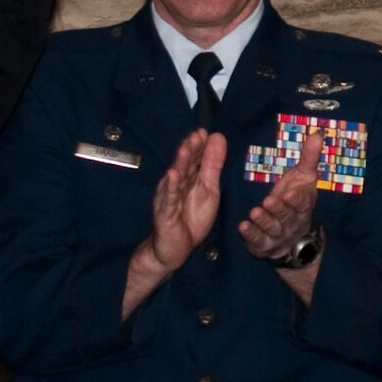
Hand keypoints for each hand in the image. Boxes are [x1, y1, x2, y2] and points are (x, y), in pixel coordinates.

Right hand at [148, 129, 225, 270]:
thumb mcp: (209, 189)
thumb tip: (217, 137)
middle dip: (190, 150)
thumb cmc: (190, 218)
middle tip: (197, 135)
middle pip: (184, 165)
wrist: (173, 250)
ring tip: (185, 149)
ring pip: (175, 178)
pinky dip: (170, 187)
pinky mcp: (165, 214)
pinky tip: (172, 175)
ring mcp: (169, 199)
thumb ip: (212, 164)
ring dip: (180, 163)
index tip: (206, 132)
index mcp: (188, 178)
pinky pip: (168, 199)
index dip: (199, 146)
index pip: (194, 159)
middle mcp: (176, 185)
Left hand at [238, 130, 323, 261]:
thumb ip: (309, 158)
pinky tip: (243, 227)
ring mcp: (279, 234)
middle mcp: (292, 222)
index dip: (297, 199)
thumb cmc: (295, 199)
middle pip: (287, 216)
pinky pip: (258, 240)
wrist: (293, 237)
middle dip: (279, 209)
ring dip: (264, 221)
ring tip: (254, 212)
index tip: (290, 192)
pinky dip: (251, 234)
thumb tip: (318, 134)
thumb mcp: (303, 177)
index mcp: (303, 205)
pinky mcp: (264, 244)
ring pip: (272, 229)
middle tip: (269, 200)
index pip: (302, 203)